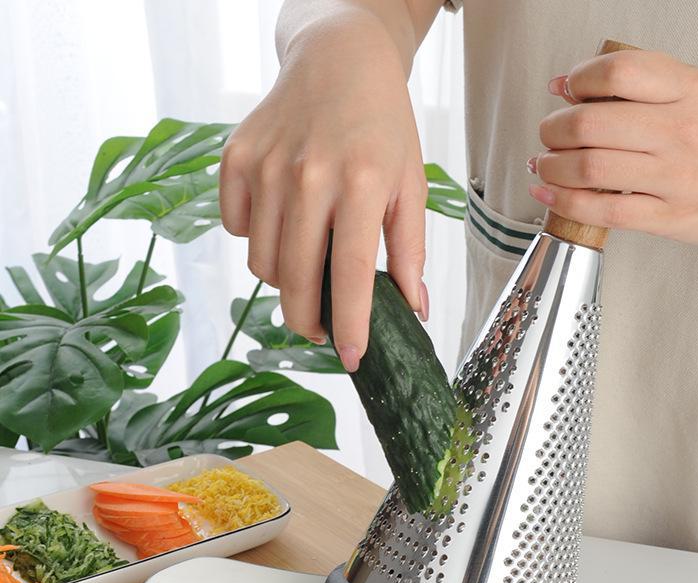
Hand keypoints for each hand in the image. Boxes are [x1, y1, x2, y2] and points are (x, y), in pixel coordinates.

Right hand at [220, 15, 427, 371]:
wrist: (338, 61)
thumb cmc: (382, 127)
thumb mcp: (411, 183)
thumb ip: (411, 249)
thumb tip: (413, 309)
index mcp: (362, 182)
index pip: (350, 273)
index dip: (349, 324)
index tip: (351, 358)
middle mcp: (309, 175)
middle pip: (295, 279)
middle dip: (307, 320)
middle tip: (320, 329)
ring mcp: (266, 166)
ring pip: (261, 262)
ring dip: (284, 280)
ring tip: (307, 261)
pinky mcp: (235, 159)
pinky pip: (238, 230)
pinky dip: (258, 239)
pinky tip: (282, 220)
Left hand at [530, 50, 697, 243]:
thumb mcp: (695, 92)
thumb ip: (639, 85)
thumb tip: (567, 84)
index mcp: (687, 90)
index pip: (618, 71)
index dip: (578, 79)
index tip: (564, 90)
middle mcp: (680, 130)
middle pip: (591, 124)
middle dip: (553, 130)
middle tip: (547, 134)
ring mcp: (675, 177)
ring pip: (591, 168)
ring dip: (551, 167)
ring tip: (544, 165)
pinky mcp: (670, 218)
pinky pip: (604, 211)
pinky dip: (565, 203)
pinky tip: (549, 196)